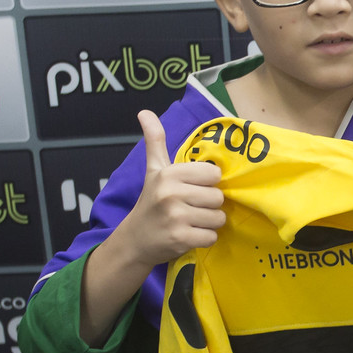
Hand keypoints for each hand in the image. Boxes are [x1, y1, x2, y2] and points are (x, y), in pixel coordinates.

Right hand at [120, 110, 226, 268]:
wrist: (134, 240)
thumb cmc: (150, 202)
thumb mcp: (154, 170)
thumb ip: (155, 140)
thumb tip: (144, 111)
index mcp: (169, 174)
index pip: (214, 174)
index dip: (207, 183)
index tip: (192, 189)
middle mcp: (171, 194)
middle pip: (218, 197)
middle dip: (208, 205)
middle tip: (190, 208)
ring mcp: (176, 218)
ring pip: (218, 218)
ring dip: (208, 223)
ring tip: (189, 222)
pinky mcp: (181, 239)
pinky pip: (212, 237)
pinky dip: (204, 239)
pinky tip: (188, 235)